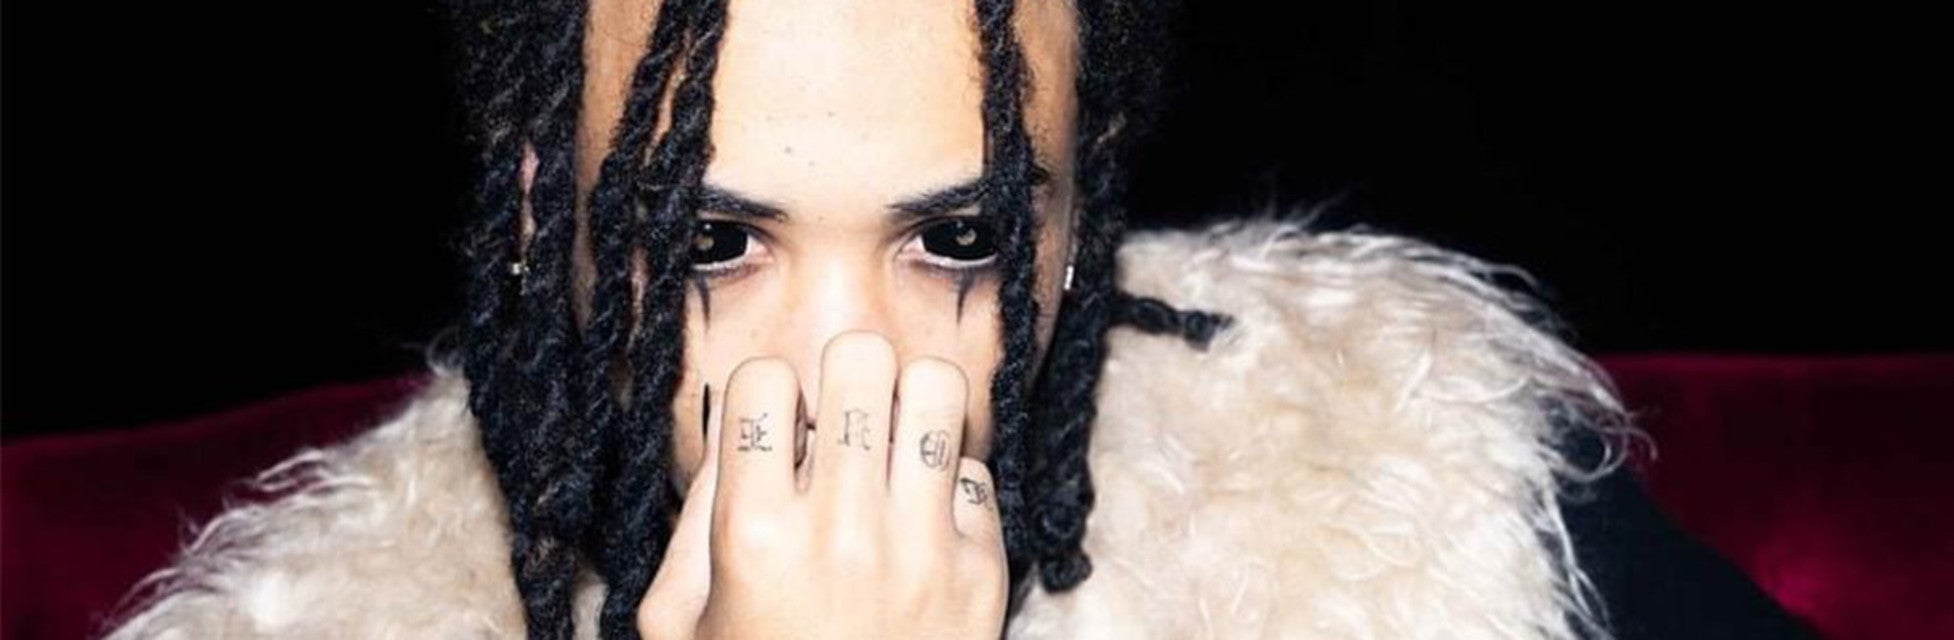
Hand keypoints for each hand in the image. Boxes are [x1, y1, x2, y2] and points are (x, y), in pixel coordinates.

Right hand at [638, 331, 1008, 639]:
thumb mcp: (680, 623)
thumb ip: (697, 519)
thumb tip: (739, 434)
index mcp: (755, 534)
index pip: (765, 379)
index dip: (765, 396)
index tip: (772, 430)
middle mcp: (845, 528)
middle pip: (860, 357)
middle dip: (842, 377)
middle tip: (838, 422)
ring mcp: (924, 546)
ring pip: (937, 389)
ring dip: (905, 408)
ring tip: (888, 446)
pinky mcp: (983, 568)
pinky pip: (973, 468)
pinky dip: (944, 484)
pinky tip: (919, 521)